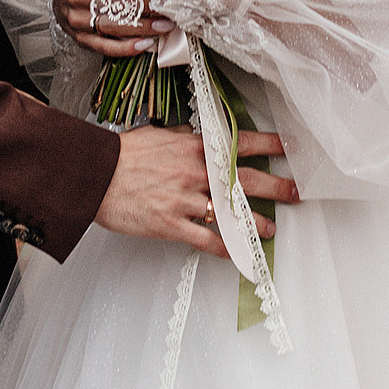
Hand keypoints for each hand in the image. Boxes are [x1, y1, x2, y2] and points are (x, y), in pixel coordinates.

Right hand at [51, 0, 171, 59]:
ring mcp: (77, 20)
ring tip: (163, 26)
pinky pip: (105, 46)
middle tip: (167, 7)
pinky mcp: (80, 39)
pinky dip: (126, 47)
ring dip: (142, 27)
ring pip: (112, 25)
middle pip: (114, 2)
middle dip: (145, 6)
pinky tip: (145, 44)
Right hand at [93, 129, 299, 250]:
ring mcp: (185, 200)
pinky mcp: (172, 225)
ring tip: (270, 229)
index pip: (241, 143)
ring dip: (255, 224)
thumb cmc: (123, 154)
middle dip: (275, 188)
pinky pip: (207, 240)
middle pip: (246, 181)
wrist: (95, 175)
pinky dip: (226, 249)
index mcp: (194, 146)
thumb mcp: (160, 134)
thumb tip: (201, 136)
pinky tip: (238, 254)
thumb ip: (186, 137)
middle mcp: (195, 172)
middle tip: (293, 193)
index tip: (288, 148)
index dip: (270, 146)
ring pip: (232, 215)